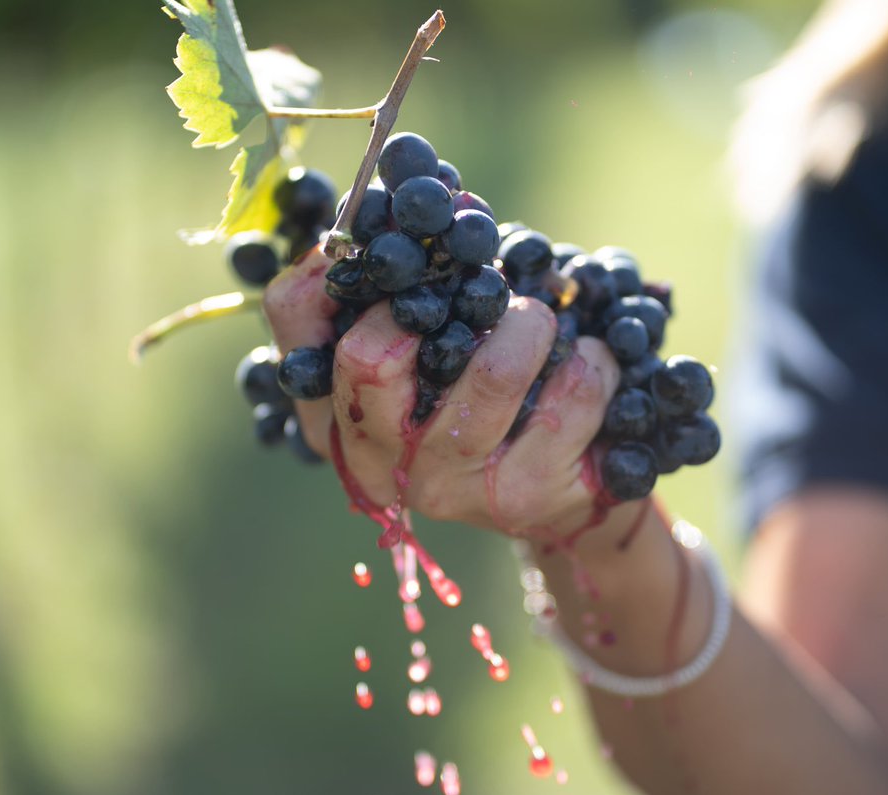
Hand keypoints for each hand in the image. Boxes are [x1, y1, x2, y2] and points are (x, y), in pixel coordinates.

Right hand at [262, 247, 625, 539]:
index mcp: (332, 411)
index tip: (402, 249)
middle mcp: (375, 460)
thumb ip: (398, 285)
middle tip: (487, 290)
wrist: (554, 493)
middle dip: (442, 294)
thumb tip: (412, 202)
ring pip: (493, 371)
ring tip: (539, 324)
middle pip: (369, 355)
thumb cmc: (474, 395)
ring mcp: (447, 487)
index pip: (295, 312)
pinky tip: (583, 366)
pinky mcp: (522, 499)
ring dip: (531, 324)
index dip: (343, 261)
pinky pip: (572, 394)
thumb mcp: (420, 347)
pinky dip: (592, 359)